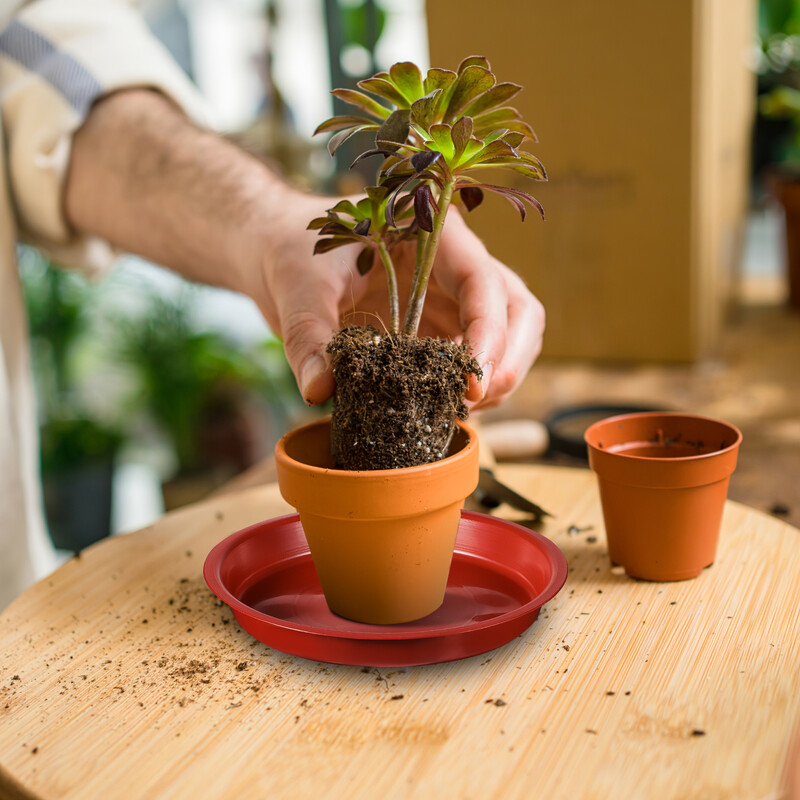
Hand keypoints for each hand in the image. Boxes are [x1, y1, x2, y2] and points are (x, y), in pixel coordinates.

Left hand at [252, 192, 544, 408]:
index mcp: (429, 231)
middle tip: (473, 401)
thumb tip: (319, 390)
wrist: (277, 246)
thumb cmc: (290, 248)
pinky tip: (442, 406)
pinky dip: (469, 384)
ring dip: (498, 376)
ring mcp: (449, 294)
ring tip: (457, 408)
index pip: (482, 280)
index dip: (489, 333)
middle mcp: (452, 261)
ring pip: (509, 333)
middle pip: (516, 307)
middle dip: (508, 359)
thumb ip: (308, 336)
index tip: (471, 385)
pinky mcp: (437, 324)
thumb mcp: (296, 286)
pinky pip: (473, 355)